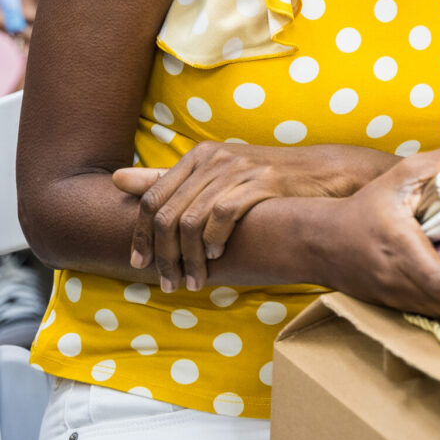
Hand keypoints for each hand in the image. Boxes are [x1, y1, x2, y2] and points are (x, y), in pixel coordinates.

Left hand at [113, 142, 392, 291]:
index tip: (140, 265)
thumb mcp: (214, 175)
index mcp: (198, 156)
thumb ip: (167, 178)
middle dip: (163, 255)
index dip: (140, 235)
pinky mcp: (261, 182)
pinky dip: (214, 240)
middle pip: (167, 213)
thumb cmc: (263, 180)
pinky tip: (217, 257)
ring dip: (188, 259)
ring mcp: (237, 169)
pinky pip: (223, 214)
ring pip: (191, 220)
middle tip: (167, 283)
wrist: (321, 174)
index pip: (152, 198)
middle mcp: (213, 158)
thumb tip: (117, 179)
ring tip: (193, 282)